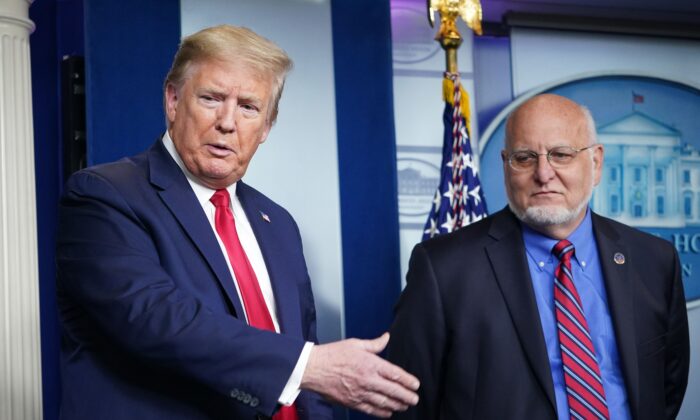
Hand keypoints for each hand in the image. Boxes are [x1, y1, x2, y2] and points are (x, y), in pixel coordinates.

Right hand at [301, 332, 418, 417]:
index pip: (395, 374)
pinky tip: (388, 412)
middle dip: (406, 396)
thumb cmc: (332, 355)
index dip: (408, 381)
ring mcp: (360, 392)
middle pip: (393, 391)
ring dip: (397, 405)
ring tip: (405, 406)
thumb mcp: (355, 344)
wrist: (313, 368)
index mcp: (370, 363)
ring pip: (384, 402)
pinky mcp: (352, 402)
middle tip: (414, 399)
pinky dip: (381, 412)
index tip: (415, 385)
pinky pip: (370, 409)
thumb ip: (374, 344)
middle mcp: (368, 379)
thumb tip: (386, 337)